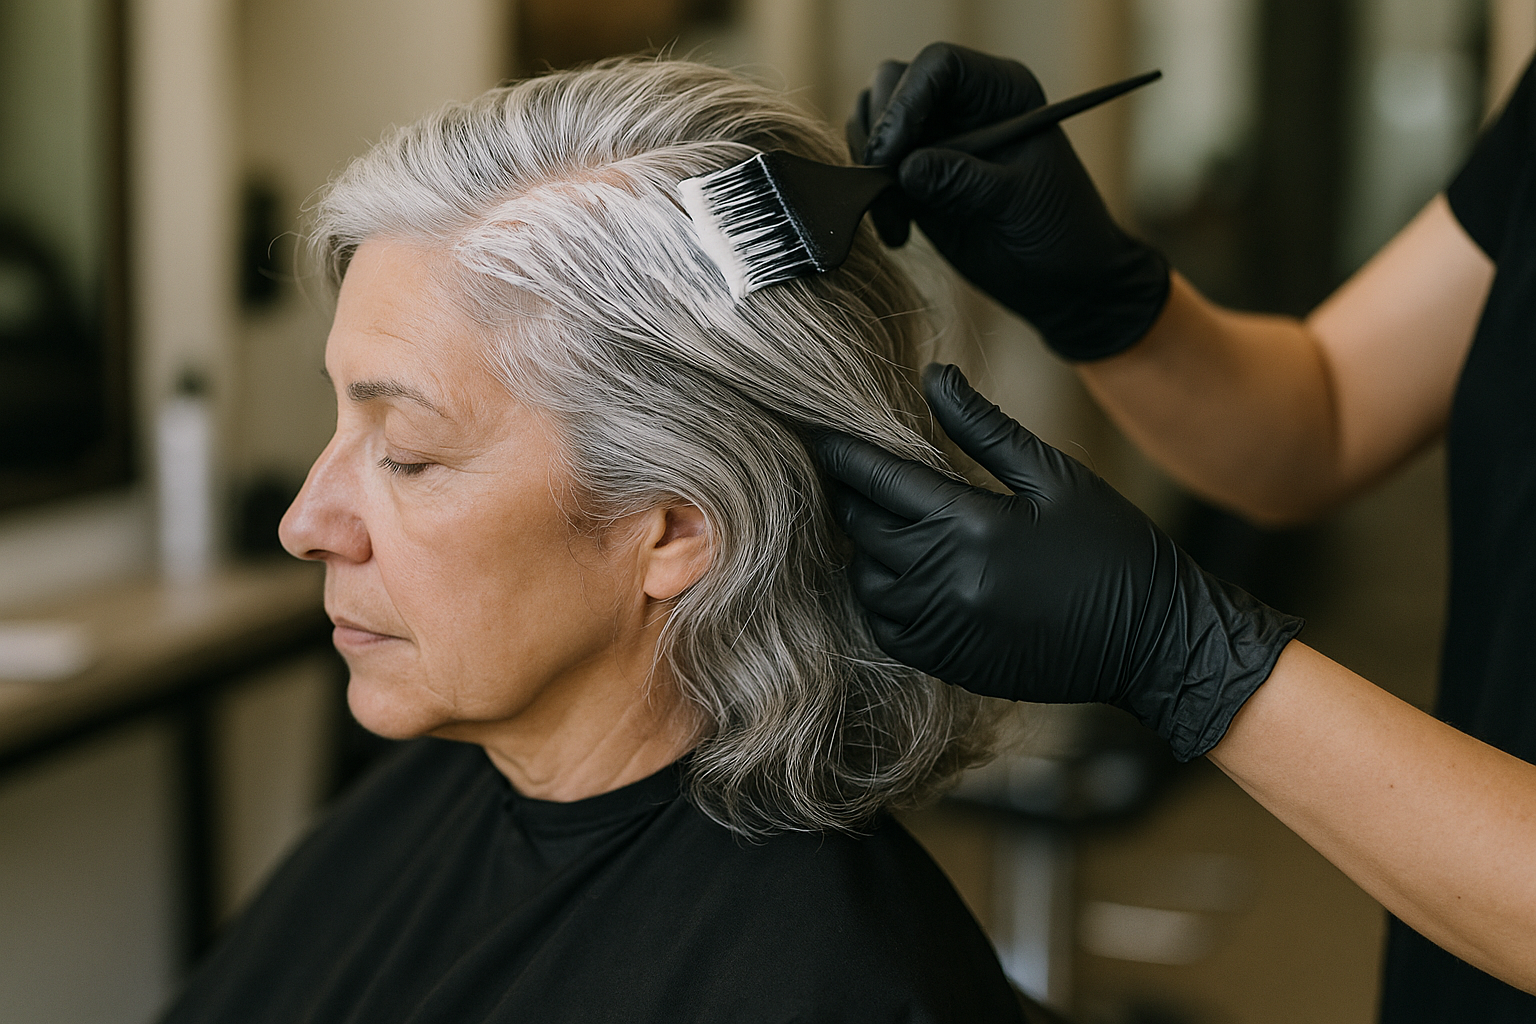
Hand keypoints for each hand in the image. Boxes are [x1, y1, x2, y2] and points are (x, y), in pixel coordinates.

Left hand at [815, 364, 1302, 760]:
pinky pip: (885, 627)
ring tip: (878, 521)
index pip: (882, 480)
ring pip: (867, 581)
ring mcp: (945, 626)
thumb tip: (933, 376)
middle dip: (850, 495)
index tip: (819, 433)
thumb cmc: (1111, 546)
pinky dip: (880, 597)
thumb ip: (984, 428)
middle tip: (847, 471)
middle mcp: (947, 580)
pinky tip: (899, 573)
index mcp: (973, 524)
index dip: (844, 454)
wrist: (1154, 641)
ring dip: (864, 548)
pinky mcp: (949, 661)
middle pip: (864, 528)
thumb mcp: (1055, 475)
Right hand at [846, 43, 1169, 360]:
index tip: (893, 153)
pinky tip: (898, 232)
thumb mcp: (1019, 202)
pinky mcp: (912, 175)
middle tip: (886, 188)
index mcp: (1000, 92)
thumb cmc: (1058, 229)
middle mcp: (961, 104)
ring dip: (870, 169)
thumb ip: (965, 180)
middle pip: (892, 84)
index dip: (907, 99)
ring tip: (898, 219)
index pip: (940, 65)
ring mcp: (933, 137)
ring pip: (871, 122)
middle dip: (880, 134)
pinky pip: (870, 168)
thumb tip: (907, 169)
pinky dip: (871, 197)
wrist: (1058, 278)